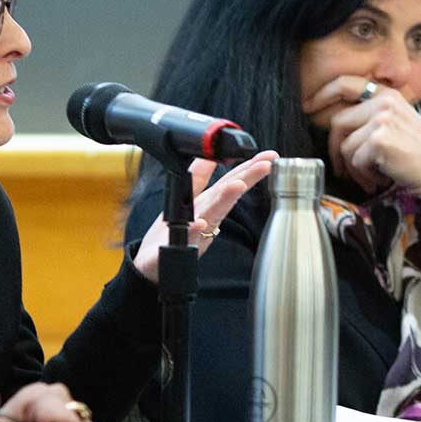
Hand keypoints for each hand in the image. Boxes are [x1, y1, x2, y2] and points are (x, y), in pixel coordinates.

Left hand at [133, 151, 278, 281]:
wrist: (151, 266)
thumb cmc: (172, 235)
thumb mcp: (186, 202)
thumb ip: (197, 178)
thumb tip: (210, 155)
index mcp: (207, 206)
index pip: (231, 182)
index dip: (249, 168)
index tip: (269, 157)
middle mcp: (205, 218)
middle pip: (226, 195)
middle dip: (246, 179)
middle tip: (265, 165)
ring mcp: (192, 235)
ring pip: (211, 215)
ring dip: (224, 200)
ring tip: (237, 185)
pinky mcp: (173, 249)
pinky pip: (183, 240)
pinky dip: (193, 231)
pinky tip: (199, 223)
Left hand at [309, 75, 420, 195]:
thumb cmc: (420, 156)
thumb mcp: (399, 124)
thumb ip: (373, 116)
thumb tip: (335, 124)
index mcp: (388, 95)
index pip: (346, 83)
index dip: (322, 93)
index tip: (308, 106)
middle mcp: (385, 102)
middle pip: (338, 122)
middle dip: (335, 150)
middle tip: (343, 170)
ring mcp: (382, 120)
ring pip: (344, 146)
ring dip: (354, 168)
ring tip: (371, 178)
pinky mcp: (379, 140)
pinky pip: (354, 160)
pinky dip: (364, 176)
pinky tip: (380, 179)